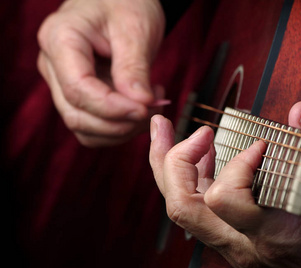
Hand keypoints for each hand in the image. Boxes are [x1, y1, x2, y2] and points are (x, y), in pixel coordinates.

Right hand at [37, 0, 166, 146]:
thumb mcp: (135, 30)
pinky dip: (119, 127)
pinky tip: (140, 107)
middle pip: (76, 115)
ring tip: (150, 103)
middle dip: (119, 123)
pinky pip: (92, 127)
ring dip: (121, 128)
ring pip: (83, 127)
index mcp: (60, 39)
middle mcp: (53, 65)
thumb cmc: (126, 4)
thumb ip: (134, 69)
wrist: (121, 1)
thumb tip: (140, 104)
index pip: (78, 89)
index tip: (145, 109)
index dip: (113, 108)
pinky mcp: (76, 95)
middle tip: (154, 107)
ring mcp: (61, 83)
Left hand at [149, 102, 300, 267]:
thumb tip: (299, 111)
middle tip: (168, 126)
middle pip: (182, 207)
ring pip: (181, 210)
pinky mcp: (230, 242)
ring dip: (169, 167)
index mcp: (270, 234)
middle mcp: (241, 243)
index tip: (260, 146)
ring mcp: (232, 246)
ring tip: (167, 133)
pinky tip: (201, 158)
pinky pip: (197, 211)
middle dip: (170, 159)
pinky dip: (190, 179)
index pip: (224, 198)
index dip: (236, 163)